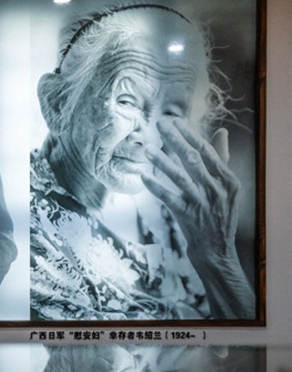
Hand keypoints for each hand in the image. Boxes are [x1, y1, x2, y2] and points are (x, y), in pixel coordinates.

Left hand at [141, 119, 238, 263]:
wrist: (217, 250)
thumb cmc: (219, 214)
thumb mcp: (227, 187)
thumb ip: (222, 159)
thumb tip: (222, 131)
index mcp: (228, 180)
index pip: (206, 151)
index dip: (190, 135)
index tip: (175, 121)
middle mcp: (216, 189)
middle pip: (192, 159)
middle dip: (175, 140)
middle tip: (159, 124)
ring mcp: (201, 203)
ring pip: (179, 177)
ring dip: (162, 161)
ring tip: (147, 148)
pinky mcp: (186, 215)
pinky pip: (168, 197)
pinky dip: (155, 186)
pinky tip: (143, 175)